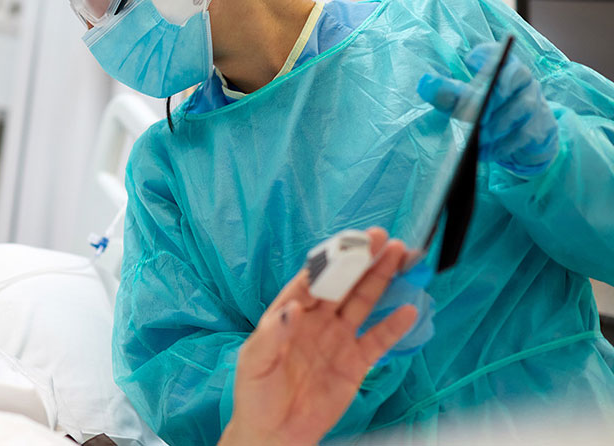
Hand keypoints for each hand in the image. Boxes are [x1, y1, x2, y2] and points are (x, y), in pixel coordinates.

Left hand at [222, 228, 418, 445]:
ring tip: (398, 255)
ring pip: (362, 302)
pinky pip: (377, 340)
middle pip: (342, 284)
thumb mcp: (255, 362)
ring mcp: (337, 339)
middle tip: (381, 238)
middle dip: (361, 260)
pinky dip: (394, 325)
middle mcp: (316, 320)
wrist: (274, 433)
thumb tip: (293, 308)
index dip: (329, 261)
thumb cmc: (256, 394)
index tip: (347, 244)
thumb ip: (273, 335)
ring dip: (380, 280)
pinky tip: (408, 308)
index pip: (311, 279)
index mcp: (288, 313)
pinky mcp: (354, 363)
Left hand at [417, 42, 558, 175]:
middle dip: (493, 94)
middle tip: (474, 113)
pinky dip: (502, 145)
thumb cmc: (489, 114)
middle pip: (515, 77)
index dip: (489, 54)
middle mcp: (524, 81)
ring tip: (475, 138)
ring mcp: (536, 103)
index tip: (470, 61)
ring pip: (522, 107)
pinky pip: (524, 135)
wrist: (522, 141)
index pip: (500, 53)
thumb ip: (448, 94)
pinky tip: (484, 153)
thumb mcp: (466, 103)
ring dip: (496, 125)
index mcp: (504, 68)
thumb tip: (425, 83)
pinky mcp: (541, 127)